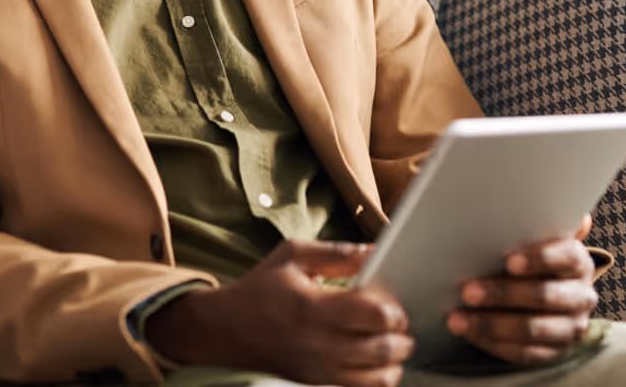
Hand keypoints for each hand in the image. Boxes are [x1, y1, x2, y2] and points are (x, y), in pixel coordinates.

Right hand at [146, 240, 413, 386]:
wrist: (224, 329)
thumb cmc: (259, 288)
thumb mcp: (291, 255)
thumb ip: (336, 253)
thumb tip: (374, 251)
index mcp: (314, 307)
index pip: (376, 315)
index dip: (393, 308)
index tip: (389, 299)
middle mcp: (319, 344)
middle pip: (385, 349)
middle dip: (401, 335)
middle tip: (397, 321)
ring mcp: (319, 370)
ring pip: (380, 378)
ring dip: (394, 360)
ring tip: (388, 342)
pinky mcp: (317, 384)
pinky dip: (378, 379)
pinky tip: (373, 362)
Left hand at [449, 215, 597, 365]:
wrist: (535, 288)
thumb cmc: (523, 251)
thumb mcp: (528, 233)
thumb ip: (531, 217)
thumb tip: (568, 210)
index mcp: (576, 260)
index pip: (566, 257)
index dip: (539, 259)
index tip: (509, 260)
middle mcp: (580, 295)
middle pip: (547, 296)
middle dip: (504, 294)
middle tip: (467, 290)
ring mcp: (570, 327)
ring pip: (534, 330)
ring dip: (493, 325)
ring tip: (457, 318)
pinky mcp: (554, 351)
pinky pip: (526, 354)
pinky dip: (495, 345)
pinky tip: (469, 334)